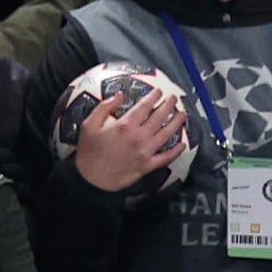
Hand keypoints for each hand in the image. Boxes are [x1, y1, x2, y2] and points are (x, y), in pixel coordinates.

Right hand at [72, 80, 188, 192]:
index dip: (154, 96)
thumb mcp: (89, 126)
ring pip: (167, 134)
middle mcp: (139, 137)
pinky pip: (167, 157)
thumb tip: (119, 95)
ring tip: (182, 114)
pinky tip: (182, 144)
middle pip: (160, 117)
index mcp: (125, 126)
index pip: (145, 106)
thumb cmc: (88, 153)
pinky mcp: (148, 166)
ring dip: (177, 122)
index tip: (159, 91)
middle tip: (174, 98)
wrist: (90, 180)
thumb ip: (104, 107)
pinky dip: (176, 151)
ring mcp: (146, 152)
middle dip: (169, 105)